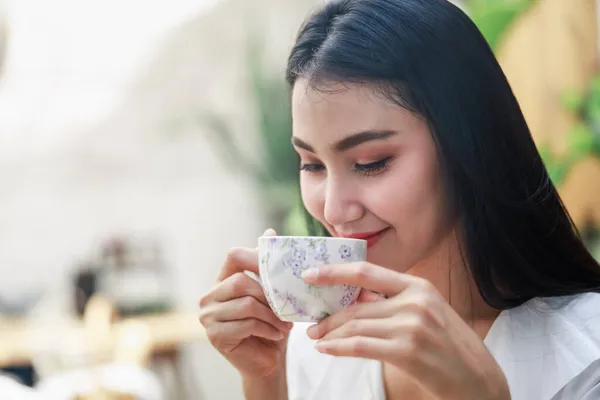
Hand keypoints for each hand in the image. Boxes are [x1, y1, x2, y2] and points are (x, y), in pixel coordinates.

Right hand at [199, 229, 292, 378]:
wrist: (267, 362)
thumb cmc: (270, 325)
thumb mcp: (273, 294)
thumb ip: (268, 266)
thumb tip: (269, 232)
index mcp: (222, 280)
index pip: (234, 256)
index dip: (258, 258)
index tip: (280, 271)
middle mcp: (210, 296)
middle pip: (241, 281)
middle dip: (269, 295)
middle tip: (287, 309)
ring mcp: (208, 316)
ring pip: (246, 304)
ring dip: (271, 316)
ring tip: (285, 325)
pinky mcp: (214, 335)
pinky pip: (245, 324)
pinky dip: (267, 329)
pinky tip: (275, 335)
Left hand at [302, 262, 509, 399]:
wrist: (479, 379)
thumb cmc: (448, 345)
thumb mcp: (426, 312)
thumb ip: (393, 303)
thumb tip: (353, 300)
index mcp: (417, 286)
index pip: (367, 272)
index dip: (334, 271)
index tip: (309, 274)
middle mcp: (415, 301)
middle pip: (356, 306)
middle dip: (328, 316)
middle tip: (311, 325)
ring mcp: (412, 326)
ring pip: (355, 326)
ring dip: (330, 333)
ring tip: (316, 339)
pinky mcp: (408, 351)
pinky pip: (360, 346)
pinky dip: (338, 348)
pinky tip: (327, 350)